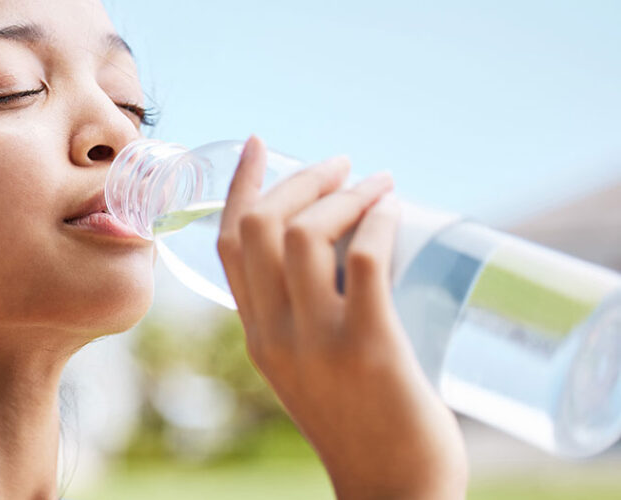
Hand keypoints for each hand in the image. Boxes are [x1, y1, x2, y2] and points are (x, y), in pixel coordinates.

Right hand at [216, 136, 467, 498]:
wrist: (392, 489)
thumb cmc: (363, 424)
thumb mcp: (309, 368)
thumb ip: (304, 316)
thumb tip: (340, 246)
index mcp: (256, 336)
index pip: (228, 244)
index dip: (238, 186)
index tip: (259, 144)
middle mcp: (274, 335)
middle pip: (258, 228)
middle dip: (299, 179)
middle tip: (340, 164)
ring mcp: (318, 342)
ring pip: (304, 235)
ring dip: (343, 194)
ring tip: (376, 183)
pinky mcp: (370, 347)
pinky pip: (362, 261)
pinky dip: (376, 220)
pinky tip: (392, 209)